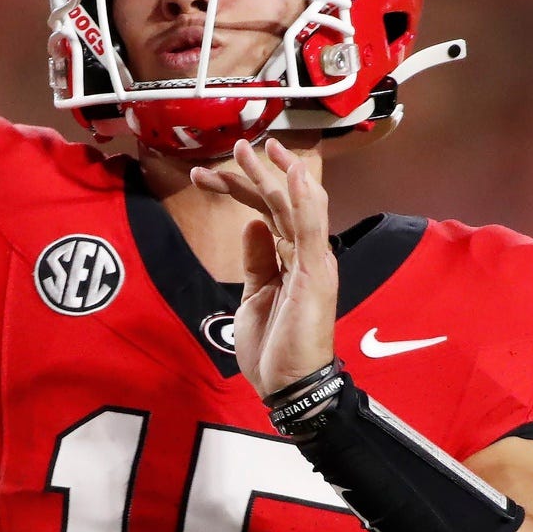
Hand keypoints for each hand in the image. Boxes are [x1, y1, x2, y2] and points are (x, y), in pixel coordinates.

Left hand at [189, 139, 337, 396]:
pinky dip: (304, 199)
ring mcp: (314, 262)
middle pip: (280, 203)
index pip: (270, 212)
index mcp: (293, 259)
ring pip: (293, 206)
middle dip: (256, 173)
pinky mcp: (315, 274)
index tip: (218, 170)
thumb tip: (252, 225)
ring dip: (273, 175)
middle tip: (236, 146)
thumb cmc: (275, 347)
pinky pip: (309, 229)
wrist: (289, 385)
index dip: (246, 188)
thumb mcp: (256, 295)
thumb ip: (257, 260)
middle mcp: (308, 254)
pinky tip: (293, 174)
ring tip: (250, 149)